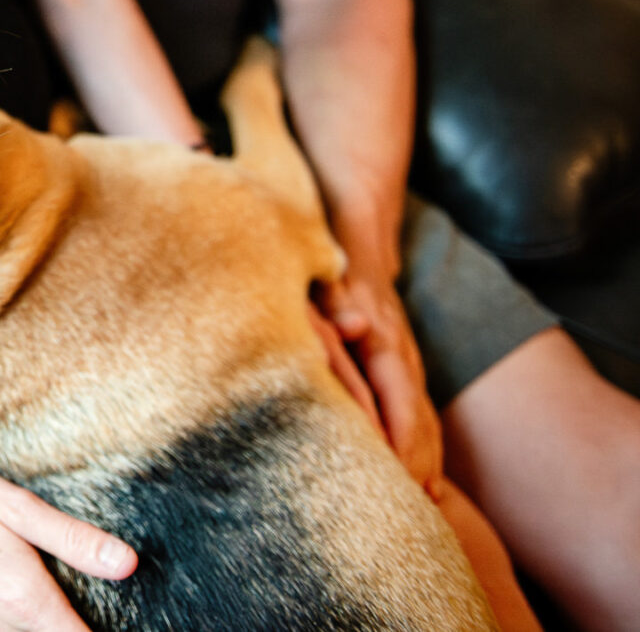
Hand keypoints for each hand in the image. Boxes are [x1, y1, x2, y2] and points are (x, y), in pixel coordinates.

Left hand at [315, 272, 443, 491]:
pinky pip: (424, 422)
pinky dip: (429, 455)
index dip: (403, 439)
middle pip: (419, 421)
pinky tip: (430, 490)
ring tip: (425, 511)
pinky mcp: (406, 376)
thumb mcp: (329, 285)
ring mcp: (410, 368)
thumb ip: (338, 306)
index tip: (398, 476)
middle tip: (412, 511)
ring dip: (428, 466)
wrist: (361, 248)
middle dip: (419, 466)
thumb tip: (353, 324)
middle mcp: (405, 360)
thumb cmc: (332, 274)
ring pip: (427, 424)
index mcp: (386, 343)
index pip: (401, 399)